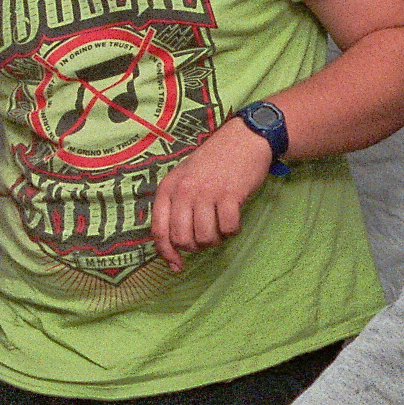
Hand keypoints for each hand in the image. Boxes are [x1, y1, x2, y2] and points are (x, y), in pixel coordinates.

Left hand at [148, 119, 272, 270]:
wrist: (243, 139)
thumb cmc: (213, 162)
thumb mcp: (184, 177)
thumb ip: (176, 206)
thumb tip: (173, 246)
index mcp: (169, 188)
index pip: (159, 230)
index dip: (166, 253)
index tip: (176, 265)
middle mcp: (184, 191)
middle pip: (182, 238)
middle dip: (195, 246)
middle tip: (205, 239)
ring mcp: (207, 192)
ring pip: (205, 237)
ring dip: (215, 240)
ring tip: (220, 227)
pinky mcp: (230, 195)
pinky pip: (228, 228)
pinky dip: (232, 230)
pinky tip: (233, 220)